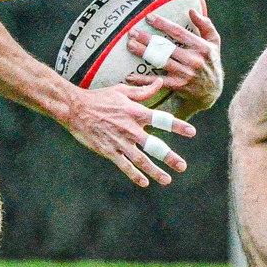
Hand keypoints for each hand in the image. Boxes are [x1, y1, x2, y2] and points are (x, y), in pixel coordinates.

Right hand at [58, 82, 194, 186]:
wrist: (74, 108)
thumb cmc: (99, 97)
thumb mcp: (122, 90)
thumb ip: (143, 91)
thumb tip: (160, 83)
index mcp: (135, 112)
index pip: (161, 119)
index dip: (177, 126)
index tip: (192, 133)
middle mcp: (130, 129)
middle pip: (154, 145)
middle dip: (169, 157)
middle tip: (182, 166)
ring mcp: (119, 142)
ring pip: (141, 160)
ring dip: (155, 171)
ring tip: (167, 180)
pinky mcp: (108, 151)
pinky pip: (124, 165)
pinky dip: (134, 175)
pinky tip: (144, 182)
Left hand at [124, 8, 223, 113]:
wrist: (212, 91)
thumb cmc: (210, 62)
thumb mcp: (214, 43)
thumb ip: (205, 25)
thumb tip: (191, 10)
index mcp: (202, 47)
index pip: (179, 32)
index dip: (162, 24)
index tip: (148, 18)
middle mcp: (193, 60)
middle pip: (166, 47)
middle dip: (147, 39)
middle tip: (132, 32)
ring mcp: (185, 73)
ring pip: (160, 61)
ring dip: (143, 53)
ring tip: (130, 45)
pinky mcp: (178, 85)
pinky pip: (157, 81)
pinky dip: (143, 79)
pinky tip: (130, 76)